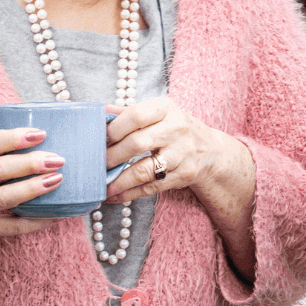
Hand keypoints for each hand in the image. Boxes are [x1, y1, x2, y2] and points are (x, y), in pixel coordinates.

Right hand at [0, 128, 64, 256]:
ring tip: (57, 180)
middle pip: (1, 169)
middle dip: (31, 163)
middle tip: (58, 159)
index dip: (16, 137)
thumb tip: (41, 147)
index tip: (41, 133)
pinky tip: (54, 216)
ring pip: (6, 196)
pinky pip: (12, 226)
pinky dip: (35, 222)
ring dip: (33, 188)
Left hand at [102, 97, 249, 203]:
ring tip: (101, 187)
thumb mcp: (158, 113)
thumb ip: (129, 113)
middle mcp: (177, 129)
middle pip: (137, 143)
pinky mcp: (183, 175)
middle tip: (96, 164)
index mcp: (166, 108)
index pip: (136, 115)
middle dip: (112, 156)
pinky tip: (113, 196)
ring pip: (143, 170)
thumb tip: (98, 112)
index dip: (113, 128)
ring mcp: (181, 154)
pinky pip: (151, 187)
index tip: (98, 139)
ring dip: (118, 181)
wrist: (209, 150)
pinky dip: (128, 194)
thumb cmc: (174, 129)